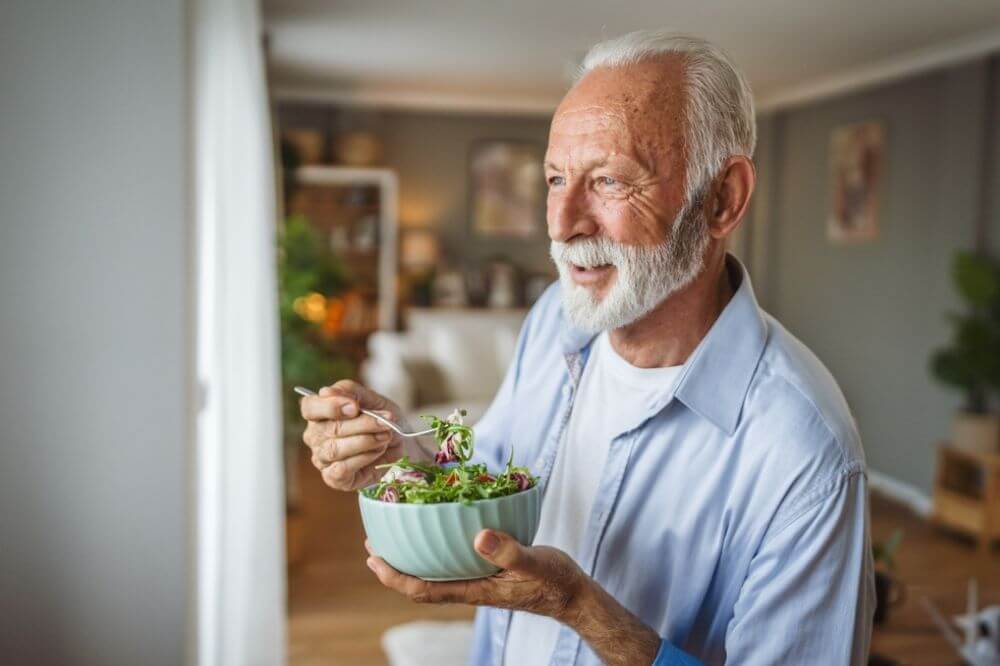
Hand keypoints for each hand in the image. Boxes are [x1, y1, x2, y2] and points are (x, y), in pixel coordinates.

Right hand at [299, 380, 424, 490]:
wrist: (400, 445)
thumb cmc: (382, 419)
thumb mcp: (373, 399)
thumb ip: (351, 392)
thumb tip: (326, 391)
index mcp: (319, 412)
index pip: (310, 407)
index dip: (330, 406)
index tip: (355, 407)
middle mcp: (315, 435)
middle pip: (330, 428)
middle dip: (362, 424)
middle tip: (385, 422)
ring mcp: (322, 458)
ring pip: (335, 449)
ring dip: (366, 441)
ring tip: (385, 436)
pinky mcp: (333, 477)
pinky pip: (342, 468)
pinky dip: (364, 458)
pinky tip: (377, 451)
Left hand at [366, 530, 662, 665]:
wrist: (571, 593)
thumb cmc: (553, 582)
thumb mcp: (533, 563)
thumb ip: (508, 551)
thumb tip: (478, 537)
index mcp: (473, 590)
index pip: (423, 590)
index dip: (394, 577)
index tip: (374, 559)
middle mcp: (469, 586)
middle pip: (419, 583)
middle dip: (393, 565)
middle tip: (372, 542)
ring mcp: (476, 578)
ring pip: (434, 571)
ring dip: (411, 556)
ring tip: (395, 533)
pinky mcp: (486, 568)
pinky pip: (451, 560)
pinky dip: (436, 546)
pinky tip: (437, 527)